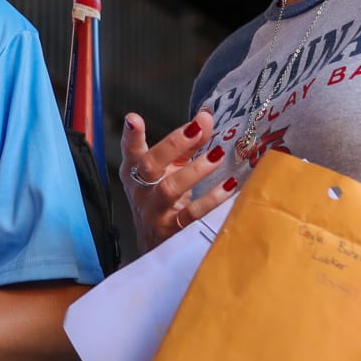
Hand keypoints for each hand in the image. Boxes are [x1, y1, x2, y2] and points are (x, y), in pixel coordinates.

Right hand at [118, 110, 238, 250]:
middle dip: (172, 145)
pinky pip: (192, 214)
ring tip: (217, 155)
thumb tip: (206, 118)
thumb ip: (188, 144)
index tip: (133, 119)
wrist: (155, 242)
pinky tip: (229, 186)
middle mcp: (140, 189)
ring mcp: (154, 211)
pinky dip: (211, 199)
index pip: (131, 150)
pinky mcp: (171, 230)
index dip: (131, 136)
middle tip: (196, 129)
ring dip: (194, 170)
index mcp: (135, 170)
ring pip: (169, 189)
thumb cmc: (162, 197)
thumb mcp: (171, 168)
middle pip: (149, 165)